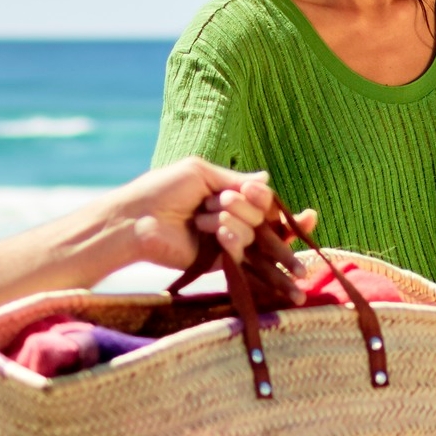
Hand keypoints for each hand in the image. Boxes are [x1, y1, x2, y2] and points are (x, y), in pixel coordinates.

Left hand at [105, 160, 309, 299]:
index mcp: (227, 199)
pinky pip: (242, 252)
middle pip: (266, 220)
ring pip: (255, 234)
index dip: (280, 208)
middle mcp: (231, 222)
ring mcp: (226, 244)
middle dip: (249, 207)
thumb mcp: (200, 173)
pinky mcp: (218, 263)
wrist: (137, 219)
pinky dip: (233, 238)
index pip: (266, 206)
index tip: (297, 209)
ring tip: (203, 217)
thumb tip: (266, 179)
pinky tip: (218, 231)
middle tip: (219, 201)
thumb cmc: (162, 190)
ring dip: (232, 220)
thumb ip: (236, 180)